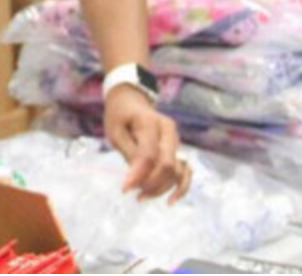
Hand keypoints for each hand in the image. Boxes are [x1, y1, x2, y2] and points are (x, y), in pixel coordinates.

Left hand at [103, 87, 190, 201]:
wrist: (131, 101)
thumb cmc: (120, 116)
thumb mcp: (116, 131)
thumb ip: (128, 153)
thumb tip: (134, 180)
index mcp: (151, 122)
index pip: (149, 155)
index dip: (138, 175)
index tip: (125, 189)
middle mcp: (169, 131)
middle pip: (167, 164)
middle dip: (151, 184)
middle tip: (133, 194)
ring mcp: (176, 141)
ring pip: (177, 171)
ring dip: (162, 188)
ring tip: (143, 197)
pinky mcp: (178, 150)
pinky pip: (185, 171)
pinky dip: (181, 187)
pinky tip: (171, 200)